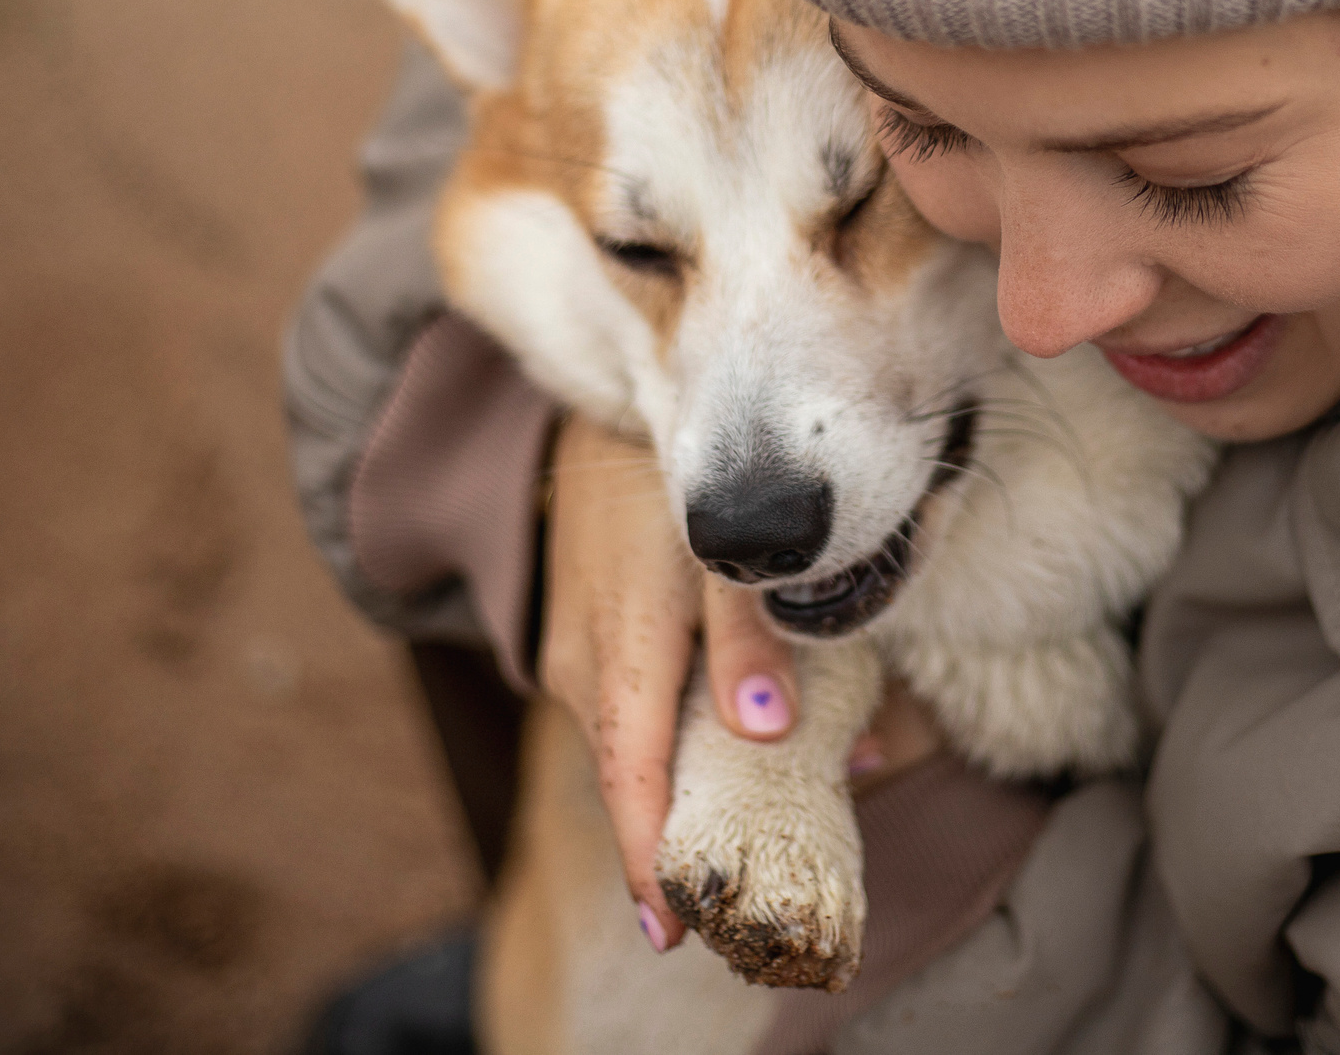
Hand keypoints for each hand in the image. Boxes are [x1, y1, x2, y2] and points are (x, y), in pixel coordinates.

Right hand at [536, 415, 799, 950]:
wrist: (599, 411)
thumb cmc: (672, 477)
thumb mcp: (720, 545)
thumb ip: (751, 632)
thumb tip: (769, 730)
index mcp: (620, 642)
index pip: (631, 777)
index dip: (650, 857)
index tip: (673, 927)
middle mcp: (581, 661)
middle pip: (632, 776)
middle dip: (679, 836)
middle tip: (737, 893)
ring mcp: (570, 655)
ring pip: (630, 746)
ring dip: (686, 782)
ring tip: (764, 810)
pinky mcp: (579, 643)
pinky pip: (626, 713)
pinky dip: (675, 735)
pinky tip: (740, 733)